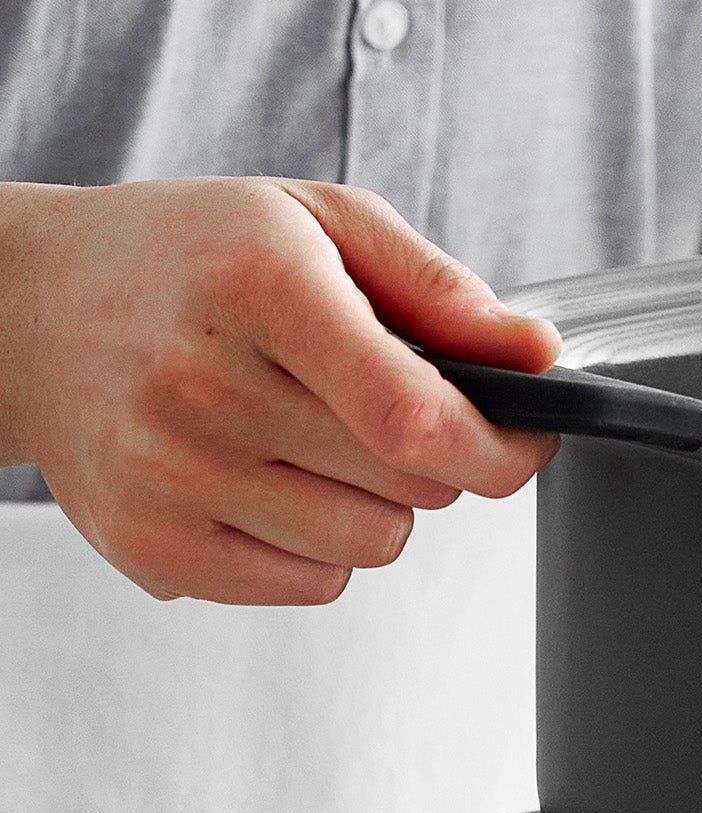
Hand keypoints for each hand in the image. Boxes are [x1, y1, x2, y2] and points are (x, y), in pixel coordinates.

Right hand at [0, 178, 561, 603]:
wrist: (30, 310)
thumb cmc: (192, 262)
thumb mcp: (318, 227)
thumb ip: (440, 291)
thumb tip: (538, 356)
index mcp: (258, 285)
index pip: (416, 417)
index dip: (498, 448)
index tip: (523, 438)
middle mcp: (204, 384)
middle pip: (413, 489)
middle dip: (430, 458)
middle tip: (368, 405)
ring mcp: (172, 475)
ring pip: (372, 545)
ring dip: (373, 504)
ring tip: (304, 438)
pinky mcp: (156, 548)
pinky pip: (314, 585)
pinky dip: (315, 545)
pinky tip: (261, 480)